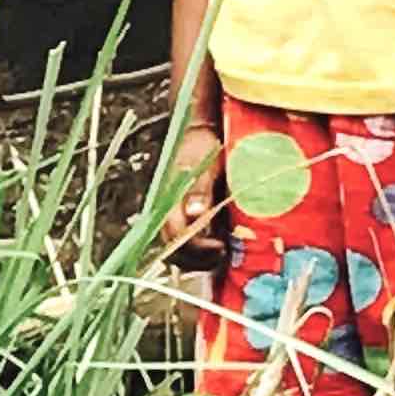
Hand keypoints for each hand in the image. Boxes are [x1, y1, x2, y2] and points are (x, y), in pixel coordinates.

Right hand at [159, 121, 225, 261]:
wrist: (202, 136)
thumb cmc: (201, 146)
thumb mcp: (201, 163)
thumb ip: (199, 189)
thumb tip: (196, 212)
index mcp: (168, 200)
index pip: (174, 234)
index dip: (195, 247)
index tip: (219, 246)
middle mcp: (170, 213)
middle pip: (175, 249)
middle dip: (199, 259)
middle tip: (223, 254)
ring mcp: (180, 218)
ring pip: (182, 251)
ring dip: (202, 259)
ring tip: (225, 253)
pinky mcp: (190, 220)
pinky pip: (193, 244)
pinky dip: (206, 252)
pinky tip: (226, 247)